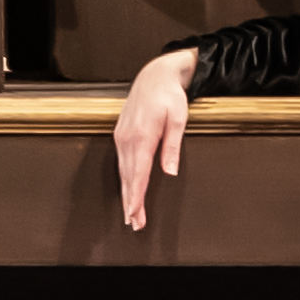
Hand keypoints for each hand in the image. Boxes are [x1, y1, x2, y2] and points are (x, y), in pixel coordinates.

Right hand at [111, 45, 200, 228]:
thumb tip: (170, 171)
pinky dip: (124, 179)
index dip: (136, 198)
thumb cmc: (169, 95)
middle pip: (128, 177)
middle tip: (134, 224)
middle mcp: (127, 138)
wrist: (154, 75)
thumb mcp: (178, 118)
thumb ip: (172, 146)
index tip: (135, 215)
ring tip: (130, 213)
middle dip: (130, 202)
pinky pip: (121, 162)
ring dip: (126, 193)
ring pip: (123, 171)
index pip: (138, 175)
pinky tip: (128, 188)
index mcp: (142, 136)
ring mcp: (122, 136)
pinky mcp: (121, 134)